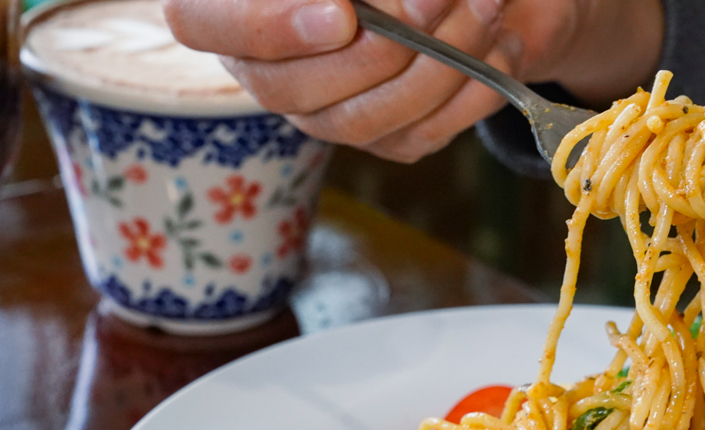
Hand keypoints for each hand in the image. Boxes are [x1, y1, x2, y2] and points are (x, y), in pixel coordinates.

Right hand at [163, 0, 662, 162]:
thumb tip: (358, 5)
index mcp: (226, 13)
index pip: (201, 24)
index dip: (271, 27)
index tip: (341, 12)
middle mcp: (271, 74)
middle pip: (294, 87)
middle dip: (379, 42)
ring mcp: (330, 117)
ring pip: (369, 116)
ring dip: (439, 59)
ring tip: (486, 4)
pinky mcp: (390, 140)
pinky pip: (425, 133)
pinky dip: (474, 87)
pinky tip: (502, 42)